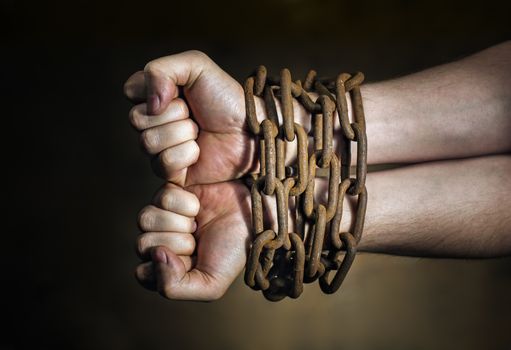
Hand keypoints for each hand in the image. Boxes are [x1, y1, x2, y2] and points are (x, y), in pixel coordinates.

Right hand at [124, 50, 255, 185]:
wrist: (251, 129)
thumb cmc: (227, 98)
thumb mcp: (197, 66)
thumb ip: (161, 70)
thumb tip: (150, 104)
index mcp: (156, 95)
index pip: (131, 91)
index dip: (156, 90)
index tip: (181, 91)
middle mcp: (154, 122)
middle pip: (137, 119)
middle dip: (173, 114)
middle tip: (195, 114)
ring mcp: (161, 148)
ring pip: (148, 142)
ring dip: (181, 133)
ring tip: (200, 132)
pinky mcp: (172, 172)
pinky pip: (163, 163)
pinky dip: (186, 155)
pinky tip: (200, 152)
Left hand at [134, 181, 250, 300]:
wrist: (254, 214)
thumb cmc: (234, 250)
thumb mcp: (211, 284)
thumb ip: (175, 287)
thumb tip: (154, 255)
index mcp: (168, 270)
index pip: (144, 273)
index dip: (167, 268)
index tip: (192, 261)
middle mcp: (162, 242)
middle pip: (143, 244)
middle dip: (177, 243)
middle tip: (198, 240)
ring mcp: (164, 217)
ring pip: (145, 219)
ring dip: (177, 222)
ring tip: (197, 222)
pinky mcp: (171, 193)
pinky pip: (161, 197)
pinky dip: (184, 203)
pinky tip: (198, 206)